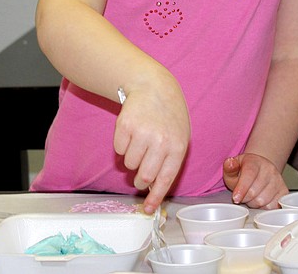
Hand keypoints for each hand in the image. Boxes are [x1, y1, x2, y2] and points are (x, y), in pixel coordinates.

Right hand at [113, 76, 190, 213]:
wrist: (154, 87)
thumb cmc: (168, 116)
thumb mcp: (178, 136)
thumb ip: (169, 162)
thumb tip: (154, 189)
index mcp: (177, 146)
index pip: (165, 179)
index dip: (155, 197)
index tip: (148, 210)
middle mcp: (161, 141)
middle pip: (144, 176)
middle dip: (139, 180)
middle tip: (139, 175)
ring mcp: (142, 132)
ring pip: (129, 164)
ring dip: (131, 159)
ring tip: (139, 142)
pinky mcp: (125, 125)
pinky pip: (118, 149)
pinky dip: (122, 145)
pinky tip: (131, 132)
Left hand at [222, 153, 287, 208]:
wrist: (261, 170)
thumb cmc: (244, 171)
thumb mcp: (233, 169)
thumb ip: (229, 168)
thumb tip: (229, 163)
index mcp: (255, 161)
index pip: (249, 175)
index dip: (241, 188)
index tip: (235, 199)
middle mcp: (269, 169)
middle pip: (254, 192)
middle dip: (245, 197)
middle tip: (243, 194)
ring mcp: (278, 180)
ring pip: (263, 201)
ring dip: (254, 203)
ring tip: (252, 196)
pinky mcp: (284, 191)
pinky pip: (272, 206)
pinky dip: (264, 207)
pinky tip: (261, 200)